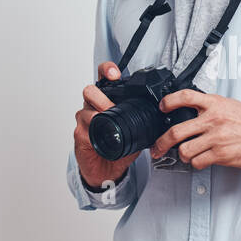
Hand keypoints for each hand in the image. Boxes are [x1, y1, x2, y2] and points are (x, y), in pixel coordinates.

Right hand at [74, 61, 138, 188]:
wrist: (107, 170)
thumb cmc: (118, 148)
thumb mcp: (135, 132)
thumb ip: (143, 122)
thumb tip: (160, 118)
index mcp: (106, 101)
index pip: (103, 78)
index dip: (107, 70)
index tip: (115, 74)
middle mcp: (93, 107)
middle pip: (90, 90)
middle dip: (102, 96)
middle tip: (112, 106)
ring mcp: (84, 120)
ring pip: (86, 108)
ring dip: (99, 113)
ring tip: (109, 121)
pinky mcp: (80, 134)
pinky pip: (84, 127)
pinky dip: (93, 129)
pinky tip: (100, 134)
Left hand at [150, 89, 240, 169]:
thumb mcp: (231, 106)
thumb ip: (211, 108)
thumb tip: (192, 114)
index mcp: (215, 104)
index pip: (185, 97)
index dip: (169, 102)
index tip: (162, 107)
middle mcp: (214, 119)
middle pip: (176, 131)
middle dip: (162, 143)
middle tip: (158, 148)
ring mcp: (217, 138)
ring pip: (185, 151)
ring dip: (183, 156)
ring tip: (188, 155)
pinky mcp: (221, 154)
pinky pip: (198, 162)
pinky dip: (197, 163)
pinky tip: (203, 160)